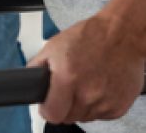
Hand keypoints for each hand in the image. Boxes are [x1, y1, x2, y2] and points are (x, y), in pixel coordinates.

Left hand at [29, 11, 144, 123]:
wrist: (120, 34)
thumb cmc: (89, 36)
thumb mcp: (54, 45)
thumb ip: (38, 66)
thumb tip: (29, 82)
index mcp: (67, 77)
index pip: (52, 114)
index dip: (47, 109)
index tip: (48, 104)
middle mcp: (87, 93)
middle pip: (68, 117)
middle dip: (64, 104)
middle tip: (68, 87)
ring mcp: (104, 102)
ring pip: (84, 117)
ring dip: (81, 104)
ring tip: (85, 82)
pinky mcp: (118, 107)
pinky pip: (101, 115)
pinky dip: (97, 105)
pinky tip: (98, 86)